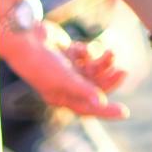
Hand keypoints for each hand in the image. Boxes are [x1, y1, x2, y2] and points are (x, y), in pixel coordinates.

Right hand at [1, 22, 128, 119]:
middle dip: (109, 80)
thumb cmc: (42, 63)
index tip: (125, 113)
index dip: (106, 111)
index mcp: (62, 98)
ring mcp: (67, 69)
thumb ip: (84, 90)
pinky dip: (89, 51)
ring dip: (104, 63)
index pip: (88, 108)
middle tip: (124, 72)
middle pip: (95, 88)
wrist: (27, 39)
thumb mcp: (65, 78)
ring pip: (94, 70)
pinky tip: (82, 48)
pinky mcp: (68, 54)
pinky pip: (86, 55)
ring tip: (110, 53)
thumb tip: (101, 103)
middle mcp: (66, 85)